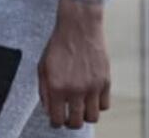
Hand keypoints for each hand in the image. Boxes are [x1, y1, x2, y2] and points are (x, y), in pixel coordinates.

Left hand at [37, 12, 110, 128]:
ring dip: (85, 116)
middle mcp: (75, 89)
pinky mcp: (105, 81)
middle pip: (76, 123)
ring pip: (92, 117)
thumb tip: (49, 110)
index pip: (57, 120)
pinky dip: (98, 105)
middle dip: (71, 123)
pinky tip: (91, 97)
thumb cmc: (59, 44)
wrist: (78, 25)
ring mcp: (92, 86)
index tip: (57, 119)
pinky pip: (105, 105)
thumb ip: (44, 91)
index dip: (56, 122)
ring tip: (81, 107)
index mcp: (57, 86)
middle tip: (69, 116)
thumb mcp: (42, 66)